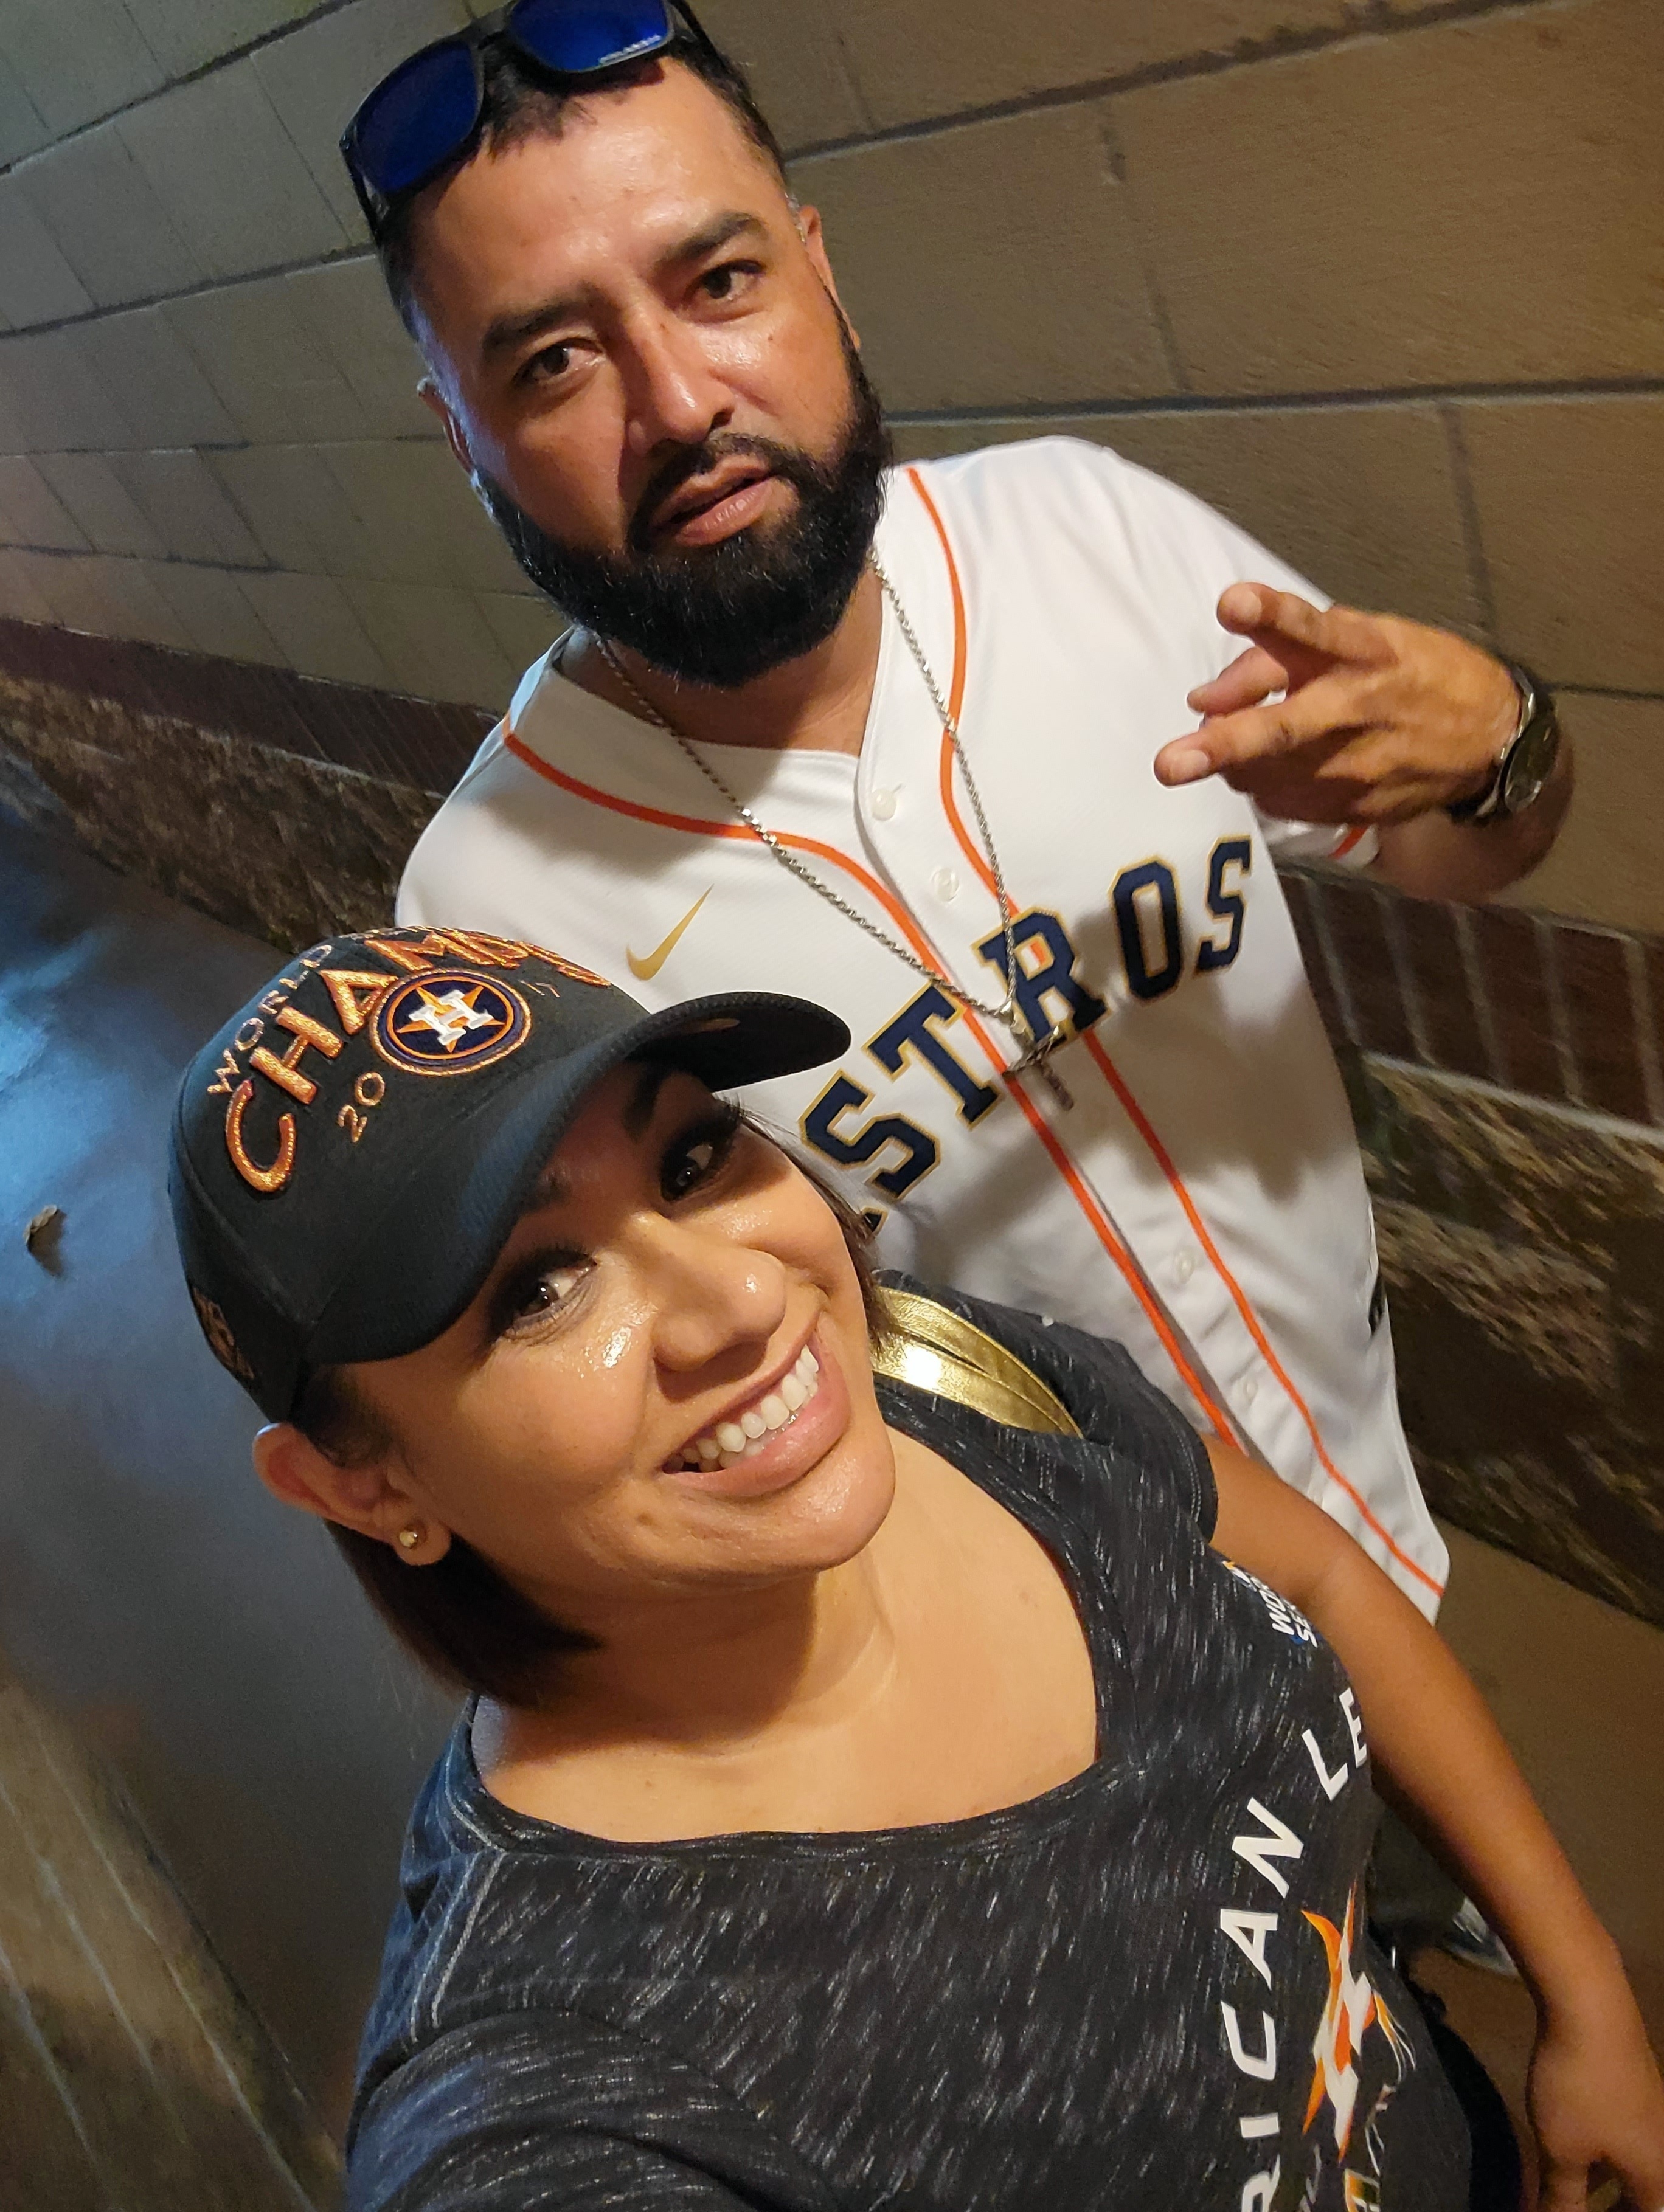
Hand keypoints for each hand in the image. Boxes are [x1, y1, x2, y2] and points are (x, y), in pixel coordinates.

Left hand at [1153, 583, 1519, 825]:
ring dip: (1234, 762)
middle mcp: (1357, 709)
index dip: (1270, 614)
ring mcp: (1357, 767)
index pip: (1313, 629)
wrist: (1491, 738)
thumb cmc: (1410, 673)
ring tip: (1235, 743)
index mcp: (1364, 651)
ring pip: (1266, 775)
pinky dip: (1265, 783)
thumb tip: (1199, 700)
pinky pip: (1283, 801)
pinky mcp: (1357, 808)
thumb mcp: (1358, 639)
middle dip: (1224, 745)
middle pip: (1281, 728)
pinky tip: (1278, 767)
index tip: (1232, 602)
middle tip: (1169, 764)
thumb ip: (1273, 657)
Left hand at [1527, 1969, 1663, 2209]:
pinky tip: (1576, 2149)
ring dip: (1610, 2186)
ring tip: (1575, 2192)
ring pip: (1638, 2167)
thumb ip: (1562, 2197)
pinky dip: (1606, 2156)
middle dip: (1616, 2209)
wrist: (1593, 2006)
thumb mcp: (1561, 2150)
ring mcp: (1654, 2115)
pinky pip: (1629, 2139)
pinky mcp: (1638, 2087)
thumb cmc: (1579, 2088)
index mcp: (1658, 2177)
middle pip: (1649, 2197)